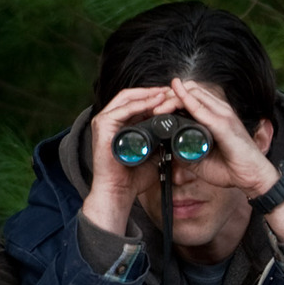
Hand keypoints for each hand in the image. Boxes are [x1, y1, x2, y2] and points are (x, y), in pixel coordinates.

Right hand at [83, 86, 177, 236]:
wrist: (118, 192)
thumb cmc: (133, 177)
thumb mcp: (153, 155)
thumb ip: (162, 143)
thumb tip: (180, 136)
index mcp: (120, 124)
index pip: (138, 102)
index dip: (156, 98)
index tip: (175, 97)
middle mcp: (110, 119)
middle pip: (133, 96)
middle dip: (154, 92)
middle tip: (173, 92)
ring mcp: (104, 120)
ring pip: (128, 98)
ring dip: (149, 95)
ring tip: (167, 94)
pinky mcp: (102, 125)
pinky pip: (123, 109)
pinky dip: (140, 104)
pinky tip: (155, 102)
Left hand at [160, 77, 278, 199]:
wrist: (253, 177)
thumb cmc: (232, 167)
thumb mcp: (201, 159)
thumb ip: (185, 151)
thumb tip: (167, 150)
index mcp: (215, 116)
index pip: (192, 96)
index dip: (173, 98)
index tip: (156, 108)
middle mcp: (220, 111)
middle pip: (191, 90)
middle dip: (169, 95)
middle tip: (153, 108)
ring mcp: (224, 115)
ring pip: (194, 94)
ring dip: (173, 98)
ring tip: (158, 107)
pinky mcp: (225, 125)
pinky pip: (202, 109)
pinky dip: (187, 101)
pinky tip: (175, 97)